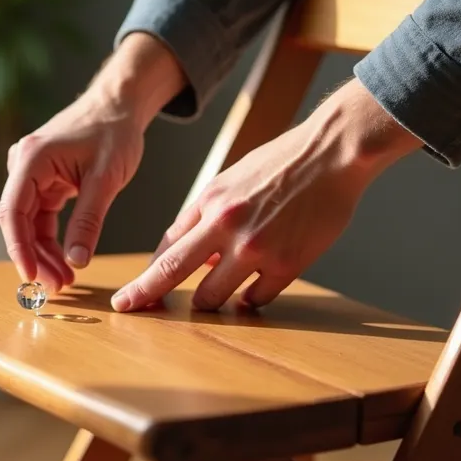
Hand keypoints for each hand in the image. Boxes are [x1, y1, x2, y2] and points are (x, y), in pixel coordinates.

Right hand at [0, 33, 185, 290]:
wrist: (119, 104)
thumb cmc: (114, 131)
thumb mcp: (105, 179)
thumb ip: (88, 221)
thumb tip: (76, 261)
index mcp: (31, 160)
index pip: (13, 212)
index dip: (18, 249)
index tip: (31, 277)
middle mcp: (23, 165)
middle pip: (17, 222)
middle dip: (35, 256)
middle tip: (58, 286)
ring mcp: (32, 174)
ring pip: (29, 223)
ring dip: (44, 252)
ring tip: (66, 279)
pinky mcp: (44, 181)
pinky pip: (40, 216)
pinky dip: (51, 239)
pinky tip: (65, 260)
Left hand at [111, 78, 421, 311]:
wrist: (332, 152)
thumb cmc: (281, 164)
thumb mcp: (231, 181)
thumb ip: (207, 217)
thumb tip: (191, 256)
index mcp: (209, 202)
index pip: (165, 248)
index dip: (144, 276)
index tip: (128, 296)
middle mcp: (225, 225)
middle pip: (170, 271)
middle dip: (145, 294)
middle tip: (129, 309)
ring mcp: (255, 247)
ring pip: (211, 297)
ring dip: (211, 301)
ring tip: (221, 294)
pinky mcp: (287, 264)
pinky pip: (256, 299)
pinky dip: (252, 299)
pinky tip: (256, 289)